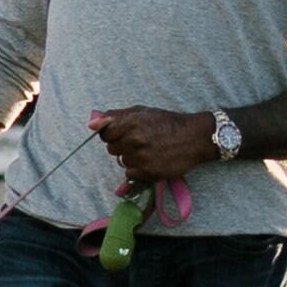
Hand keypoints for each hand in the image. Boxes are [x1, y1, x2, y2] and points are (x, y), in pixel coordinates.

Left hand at [92, 105, 217, 186]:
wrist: (195, 138)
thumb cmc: (167, 122)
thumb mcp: (143, 111)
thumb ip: (115, 116)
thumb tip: (91, 124)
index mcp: (132, 122)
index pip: (105, 134)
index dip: (113, 134)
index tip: (124, 133)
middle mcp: (135, 140)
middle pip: (112, 149)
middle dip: (122, 146)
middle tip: (140, 141)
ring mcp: (141, 157)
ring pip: (121, 161)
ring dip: (131, 158)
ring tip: (148, 151)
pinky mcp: (148, 172)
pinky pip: (130, 174)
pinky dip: (138, 169)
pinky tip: (151, 161)